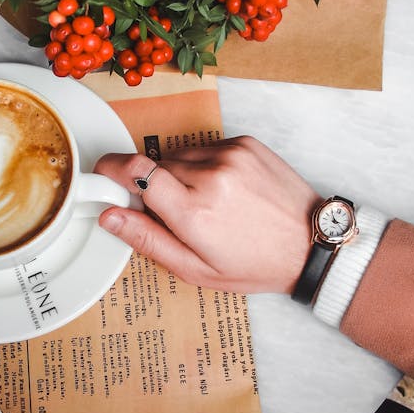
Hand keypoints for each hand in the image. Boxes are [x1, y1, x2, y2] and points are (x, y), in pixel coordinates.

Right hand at [94, 136, 319, 293]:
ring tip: (209, 205)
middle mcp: (211, 176)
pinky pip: (206, 149)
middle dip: (155, 186)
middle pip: (155, 166)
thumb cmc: (254, 264)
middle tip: (178, 214)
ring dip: (182, 176)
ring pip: (180, 156)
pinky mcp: (245, 143)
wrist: (310, 244)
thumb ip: (147, 239)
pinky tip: (226, 191)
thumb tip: (109, 216)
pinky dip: (206, 166)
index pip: (134, 170)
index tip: (103, 174)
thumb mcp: (195, 269)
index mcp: (194, 212)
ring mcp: (230, 155)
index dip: (112, 169)